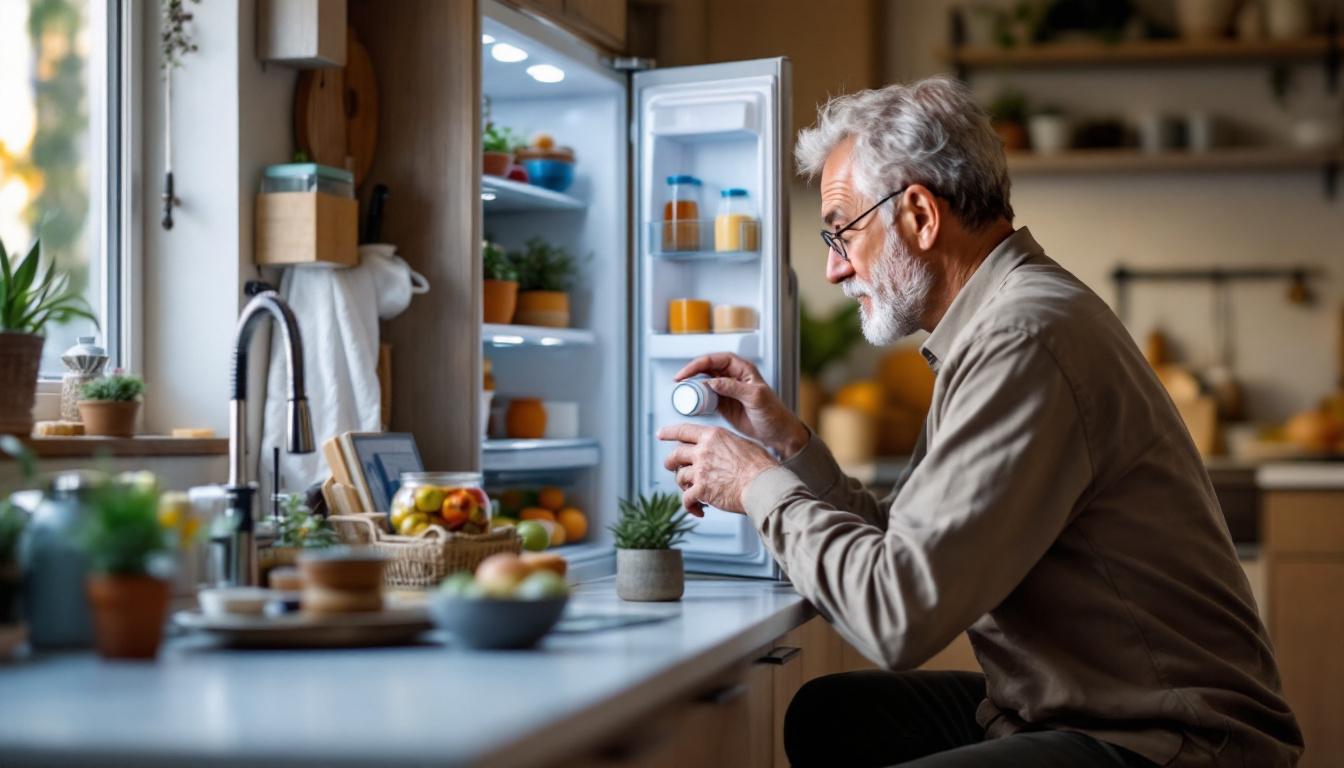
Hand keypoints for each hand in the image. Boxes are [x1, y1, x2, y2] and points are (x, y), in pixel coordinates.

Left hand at [658, 423, 777, 515]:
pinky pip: (686, 499)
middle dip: (671, 462)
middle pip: (676, 454)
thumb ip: (727, 445)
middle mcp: (703, 451)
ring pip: (680, 477)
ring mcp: (700, 470)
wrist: (763, 485)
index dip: (669, 432)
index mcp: (713, 436)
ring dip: (684, 486)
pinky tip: (698, 510)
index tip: (661, 433)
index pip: (684, 430)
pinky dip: (690, 506)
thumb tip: (725, 449)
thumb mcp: (743, 444)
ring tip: (693, 492)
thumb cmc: (760, 467)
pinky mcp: (701, 490)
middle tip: (672, 466)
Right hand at [675, 353, 808, 459]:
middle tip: (679, 382)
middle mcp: (733, 377)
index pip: (716, 359)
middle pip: (707, 368)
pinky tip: (691, 403)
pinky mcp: (724, 404)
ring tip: (682, 392)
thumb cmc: (774, 413)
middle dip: (691, 373)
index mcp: (743, 369)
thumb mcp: (755, 397)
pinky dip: (697, 399)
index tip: (687, 373)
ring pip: (704, 382)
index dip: (699, 363)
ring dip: (692, 385)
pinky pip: (706, 398)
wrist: (778, 434)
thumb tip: (712, 381)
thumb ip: (734, 388)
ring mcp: (727, 391)